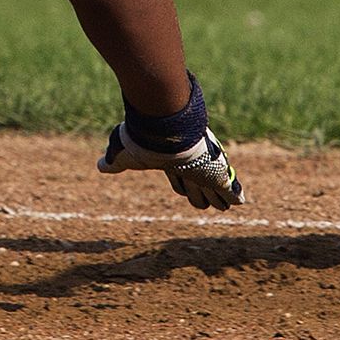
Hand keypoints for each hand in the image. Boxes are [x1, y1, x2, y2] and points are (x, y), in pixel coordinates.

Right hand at [99, 80, 243, 209]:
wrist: (163, 133)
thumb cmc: (143, 142)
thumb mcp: (123, 155)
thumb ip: (113, 162)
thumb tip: (99, 165)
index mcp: (169, 158)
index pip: (176, 174)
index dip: (180, 183)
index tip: (182, 189)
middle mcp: (188, 162)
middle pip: (196, 182)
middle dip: (200, 192)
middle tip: (204, 203)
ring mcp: (204, 167)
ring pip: (213, 188)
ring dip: (218, 197)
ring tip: (223, 206)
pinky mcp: (217, 173)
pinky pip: (228, 188)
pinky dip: (234, 195)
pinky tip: (240, 201)